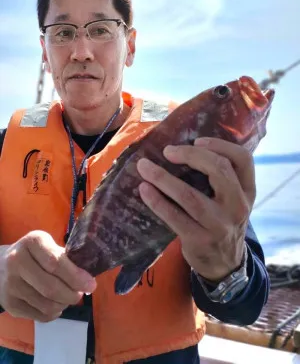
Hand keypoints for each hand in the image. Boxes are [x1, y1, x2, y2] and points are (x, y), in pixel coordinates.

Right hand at [0, 231, 95, 321]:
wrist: (1, 264)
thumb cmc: (36, 254)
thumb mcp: (49, 246)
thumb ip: (66, 258)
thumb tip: (88, 278)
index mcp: (32, 241)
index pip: (56, 262)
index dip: (76, 276)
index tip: (91, 284)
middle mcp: (16, 261)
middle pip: (51, 287)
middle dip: (72, 294)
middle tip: (81, 294)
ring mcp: (10, 284)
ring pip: (46, 304)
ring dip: (64, 305)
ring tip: (68, 298)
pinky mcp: (9, 303)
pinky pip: (39, 315)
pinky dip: (54, 313)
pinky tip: (56, 305)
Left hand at [137, 137, 254, 281]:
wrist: (224, 264)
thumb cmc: (222, 222)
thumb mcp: (233, 201)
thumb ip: (221, 179)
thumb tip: (183, 148)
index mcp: (248, 191)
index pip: (243, 159)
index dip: (220, 145)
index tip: (197, 139)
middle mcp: (238, 206)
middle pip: (219, 170)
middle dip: (190, 155)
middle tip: (167, 151)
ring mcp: (220, 225)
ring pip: (190, 195)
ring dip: (163, 178)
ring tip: (144, 167)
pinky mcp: (200, 240)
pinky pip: (174, 216)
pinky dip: (157, 201)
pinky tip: (144, 190)